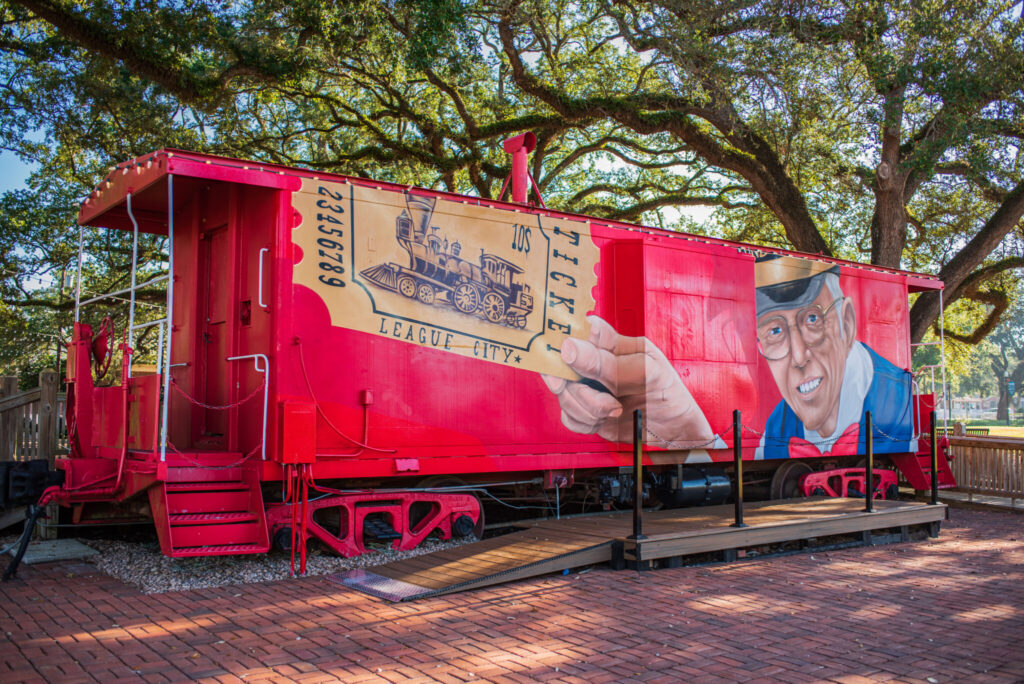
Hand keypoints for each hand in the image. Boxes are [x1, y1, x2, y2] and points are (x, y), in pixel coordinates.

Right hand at [543, 316, 714, 446]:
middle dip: (576, 387)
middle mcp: (591, 360)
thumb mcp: (645, 372)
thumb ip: (607, 363)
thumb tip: (569, 348)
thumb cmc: (665, 389)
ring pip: (563, 395)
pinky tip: (604, 419)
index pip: (573, 328)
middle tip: (596, 396)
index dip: (559, 340)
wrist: (673, 427)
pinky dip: (584, 422)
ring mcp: (586, 385)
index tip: (565, 356)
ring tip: (615, 409)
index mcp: (607, 340)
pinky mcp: (584, 409)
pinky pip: (567, 416)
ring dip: (587, 408)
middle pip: (560, 366)